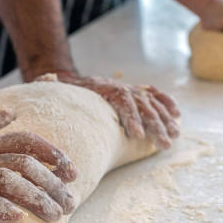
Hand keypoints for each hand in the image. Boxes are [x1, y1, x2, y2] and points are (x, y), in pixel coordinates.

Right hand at [0, 110, 76, 222]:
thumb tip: (9, 112)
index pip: (24, 141)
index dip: (51, 154)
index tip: (72, 171)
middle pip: (23, 163)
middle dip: (51, 183)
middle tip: (71, 203)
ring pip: (5, 178)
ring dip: (33, 196)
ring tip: (54, 214)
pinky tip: (15, 219)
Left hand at [36, 73, 180, 149]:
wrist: (75, 78)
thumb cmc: (66, 90)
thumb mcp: (58, 86)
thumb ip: (51, 83)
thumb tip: (46, 78)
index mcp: (105, 89)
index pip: (122, 102)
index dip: (131, 118)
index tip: (137, 135)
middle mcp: (122, 88)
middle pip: (142, 106)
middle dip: (155, 126)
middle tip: (164, 144)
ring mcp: (131, 89)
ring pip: (152, 103)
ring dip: (165, 120)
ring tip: (174, 136)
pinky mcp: (136, 91)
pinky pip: (155, 95)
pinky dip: (167, 103)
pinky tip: (177, 115)